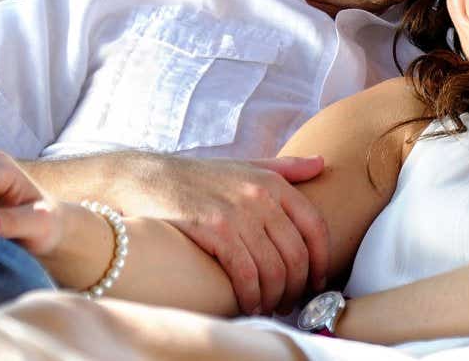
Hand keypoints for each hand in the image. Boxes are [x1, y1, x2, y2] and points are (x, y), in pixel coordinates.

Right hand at [111, 154, 328, 316]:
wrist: (146, 178)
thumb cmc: (199, 177)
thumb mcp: (246, 165)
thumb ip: (285, 167)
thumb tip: (322, 163)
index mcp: (273, 182)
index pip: (315, 226)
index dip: (322, 259)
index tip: (317, 280)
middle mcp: (260, 195)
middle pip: (296, 253)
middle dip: (297, 285)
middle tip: (291, 301)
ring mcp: (237, 212)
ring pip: (273, 267)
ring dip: (275, 295)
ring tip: (270, 306)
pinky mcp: (213, 230)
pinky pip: (245, 273)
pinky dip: (251, 295)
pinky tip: (249, 303)